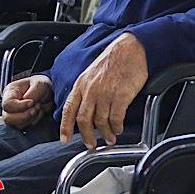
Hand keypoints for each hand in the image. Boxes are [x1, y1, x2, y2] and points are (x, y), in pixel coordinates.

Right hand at [1, 74, 53, 128]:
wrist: (49, 92)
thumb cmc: (41, 86)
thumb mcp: (40, 83)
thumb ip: (34, 92)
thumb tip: (28, 101)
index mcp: (10, 92)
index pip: (7, 104)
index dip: (20, 106)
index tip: (32, 102)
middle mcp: (9, 105)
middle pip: (8, 118)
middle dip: (25, 115)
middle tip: (37, 107)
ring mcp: (14, 115)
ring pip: (17, 125)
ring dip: (31, 118)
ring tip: (39, 108)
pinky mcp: (21, 121)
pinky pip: (25, 127)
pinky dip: (34, 121)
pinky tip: (39, 112)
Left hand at [59, 32, 147, 149]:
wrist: (130, 48)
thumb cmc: (113, 60)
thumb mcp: (91, 73)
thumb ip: (85, 91)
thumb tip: (83, 110)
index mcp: (81, 84)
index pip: (68, 109)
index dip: (65, 127)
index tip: (65, 139)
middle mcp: (91, 90)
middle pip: (83, 120)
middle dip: (87, 136)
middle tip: (91, 144)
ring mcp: (105, 93)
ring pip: (100, 121)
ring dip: (105, 133)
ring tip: (110, 138)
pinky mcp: (120, 95)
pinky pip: (116, 118)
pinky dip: (116, 127)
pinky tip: (119, 128)